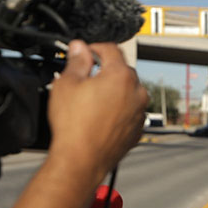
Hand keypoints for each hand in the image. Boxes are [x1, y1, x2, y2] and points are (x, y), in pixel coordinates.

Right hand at [47, 40, 147, 182]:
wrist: (82, 160)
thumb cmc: (75, 126)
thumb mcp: (67, 84)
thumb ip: (77, 61)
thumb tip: (79, 48)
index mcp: (121, 76)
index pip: (111, 49)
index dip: (94, 47)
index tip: (85, 52)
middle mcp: (137, 93)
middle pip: (122, 71)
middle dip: (105, 70)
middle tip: (85, 77)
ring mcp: (140, 113)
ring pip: (128, 93)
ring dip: (114, 91)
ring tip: (92, 100)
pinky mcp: (137, 129)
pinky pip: (129, 112)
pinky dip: (119, 110)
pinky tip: (100, 116)